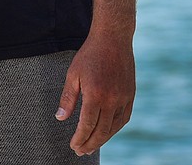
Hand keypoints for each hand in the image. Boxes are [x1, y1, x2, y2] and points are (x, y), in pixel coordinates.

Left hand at [55, 32, 135, 155]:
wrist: (113, 40)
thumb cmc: (89, 55)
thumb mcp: (73, 74)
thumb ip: (68, 98)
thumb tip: (60, 119)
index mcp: (96, 95)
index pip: (87, 125)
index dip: (80, 138)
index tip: (73, 146)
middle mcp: (112, 100)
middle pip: (101, 130)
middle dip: (90, 144)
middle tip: (80, 152)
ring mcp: (124, 98)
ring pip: (114, 127)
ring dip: (103, 139)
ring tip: (92, 145)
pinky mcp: (130, 95)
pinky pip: (124, 118)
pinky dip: (115, 129)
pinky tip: (107, 132)